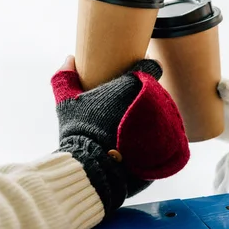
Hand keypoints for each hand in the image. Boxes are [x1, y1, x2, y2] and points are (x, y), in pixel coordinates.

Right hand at [53, 56, 189, 215]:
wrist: (91, 169)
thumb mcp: (67, 103)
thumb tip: (69, 59)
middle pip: (156, 90)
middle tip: (129, 101)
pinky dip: (155, 135)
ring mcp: (159, 123)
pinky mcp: (163, 145)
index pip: (152, 67)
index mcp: (130, 85)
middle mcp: (149, 101)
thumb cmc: (79, 131)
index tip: (138, 71)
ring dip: (152, 113)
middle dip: (145, 93)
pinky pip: (164, 135)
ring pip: (162, 112)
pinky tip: (138, 141)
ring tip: (133, 123)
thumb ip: (65, 78)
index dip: (147, 66)